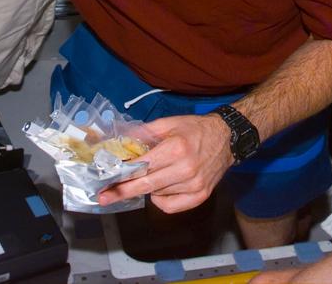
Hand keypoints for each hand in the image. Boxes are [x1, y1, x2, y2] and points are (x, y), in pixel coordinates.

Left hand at [98, 113, 232, 213]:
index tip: (106, 183)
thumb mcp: (169, 123)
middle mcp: (186, 169)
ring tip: (153, 174)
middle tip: (104, 197)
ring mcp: (194, 185)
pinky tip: (161, 189)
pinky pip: (171, 207)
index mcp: (176, 148)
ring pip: (157, 195)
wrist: (227, 138)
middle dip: (123, 191)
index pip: (142, 167)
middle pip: (147, 185)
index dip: (122, 175)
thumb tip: (119, 143)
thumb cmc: (195, 129)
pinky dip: (161, 201)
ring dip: (148, 188)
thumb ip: (143, 133)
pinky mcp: (200, 196)